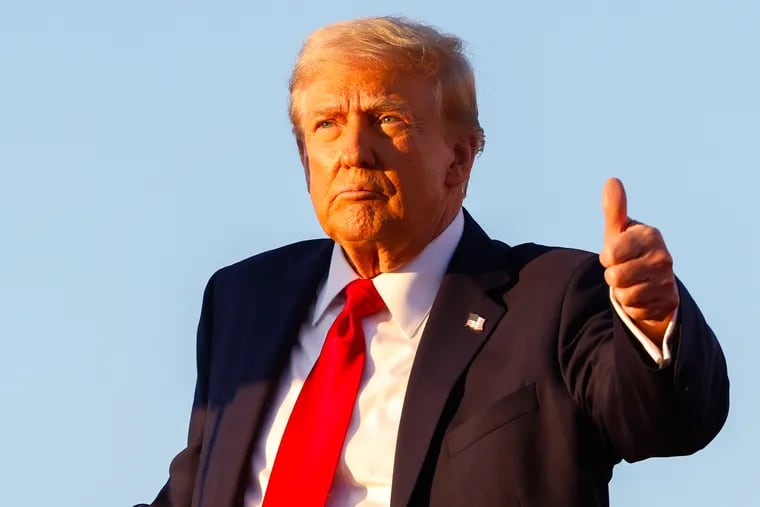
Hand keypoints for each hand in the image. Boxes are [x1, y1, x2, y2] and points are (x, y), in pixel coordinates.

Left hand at [599, 178, 678, 343]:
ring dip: (622, 292)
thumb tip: (612, 180)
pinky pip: (635, 310)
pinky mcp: (668, 302)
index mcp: (650, 236)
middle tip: (624, 270)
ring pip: (625, 296)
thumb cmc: (629, 250)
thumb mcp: (618, 231)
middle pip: (615, 277)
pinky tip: (642, 295)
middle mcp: (663, 257)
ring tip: (632, 282)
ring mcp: (668, 281)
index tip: (615, 254)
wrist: (652, 280)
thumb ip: (614, 209)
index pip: (610, 254)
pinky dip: (633, 306)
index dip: (607, 257)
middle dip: (613, 277)